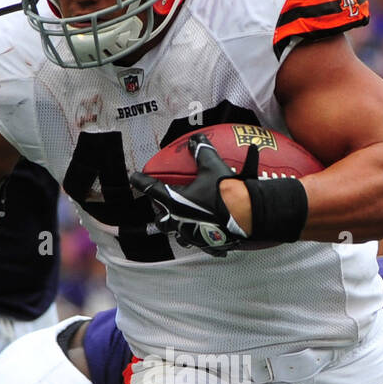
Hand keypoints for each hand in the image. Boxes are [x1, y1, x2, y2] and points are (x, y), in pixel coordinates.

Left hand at [130, 135, 252, 256]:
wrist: (248, 215)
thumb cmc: (226, 191)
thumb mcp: (213, 166)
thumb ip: (202, 151)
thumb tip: (196, 138)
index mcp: (175, 202)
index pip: (151, 189)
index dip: (141, 181)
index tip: (134, 177)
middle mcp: (180, 221)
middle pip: (161, 222)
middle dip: (160, 215)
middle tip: (163, 207)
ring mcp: (193, 235)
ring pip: (179, 236)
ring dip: (179, 228)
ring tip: (184, 221)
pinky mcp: (208, 245)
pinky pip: (201, 244)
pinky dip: (202, 237)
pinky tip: (208, 232)